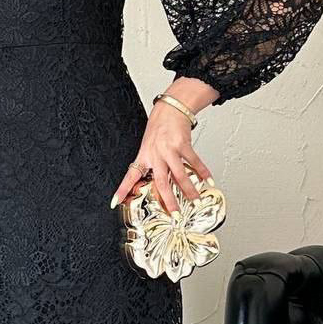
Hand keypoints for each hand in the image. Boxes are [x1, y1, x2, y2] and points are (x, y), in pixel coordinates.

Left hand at [110, 98, 212, 215]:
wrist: (169, 109)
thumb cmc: (159, 129)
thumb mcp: (149, 147)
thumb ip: (154, 166)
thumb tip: (161, 187)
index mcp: (144, 157)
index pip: (130, 176)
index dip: (122, 190)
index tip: (114, 202)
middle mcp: (155, 155)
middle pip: (161, 182)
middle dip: (168, 200)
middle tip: (175, 214)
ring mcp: (169, 150)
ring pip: (180, 175)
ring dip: (189, 190)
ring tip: (196, 201)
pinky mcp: (182, 144)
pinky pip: (194, 162)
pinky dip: (203, 172)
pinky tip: (208, 180)